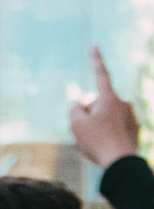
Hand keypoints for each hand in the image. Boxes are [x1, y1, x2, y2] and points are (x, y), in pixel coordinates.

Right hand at [70, 47, 140, 168]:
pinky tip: (105, 149)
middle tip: (84, 134)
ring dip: (97, 127)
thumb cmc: (98, 141)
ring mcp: (131, 116)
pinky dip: (107, 136)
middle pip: (98, 105)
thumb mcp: (76, 125)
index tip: (95, 46)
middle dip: (89, 115)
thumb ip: (74, 110)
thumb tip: (79, 105)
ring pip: (106, 118)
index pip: (101, 75)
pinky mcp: (135, 129)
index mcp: (109, 98)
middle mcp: (123, 103)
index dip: (96, 60)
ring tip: (94, 145)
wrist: (122, 162)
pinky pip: (115, 129)